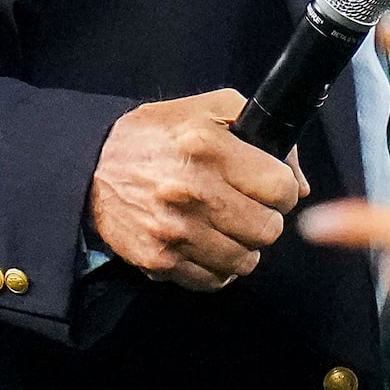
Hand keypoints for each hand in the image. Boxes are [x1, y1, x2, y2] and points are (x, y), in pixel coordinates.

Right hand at [88, 90, 308, 290]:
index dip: (283, 188)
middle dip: (266, 218)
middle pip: (268, 230)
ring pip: (245, 261)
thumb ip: (262, 131)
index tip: (271, 187)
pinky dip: (217, 267)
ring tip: (227, 225)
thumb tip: (299, 183)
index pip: (280, 187)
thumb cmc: (156, 135)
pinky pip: (213, 280)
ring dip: (243, 245)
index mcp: (207, 147)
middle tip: (249, 207)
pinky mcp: (159, 260)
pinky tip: (207, 244)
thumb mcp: (209, 109)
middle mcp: (191, 191)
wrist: (90, 168)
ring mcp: (174, 231)